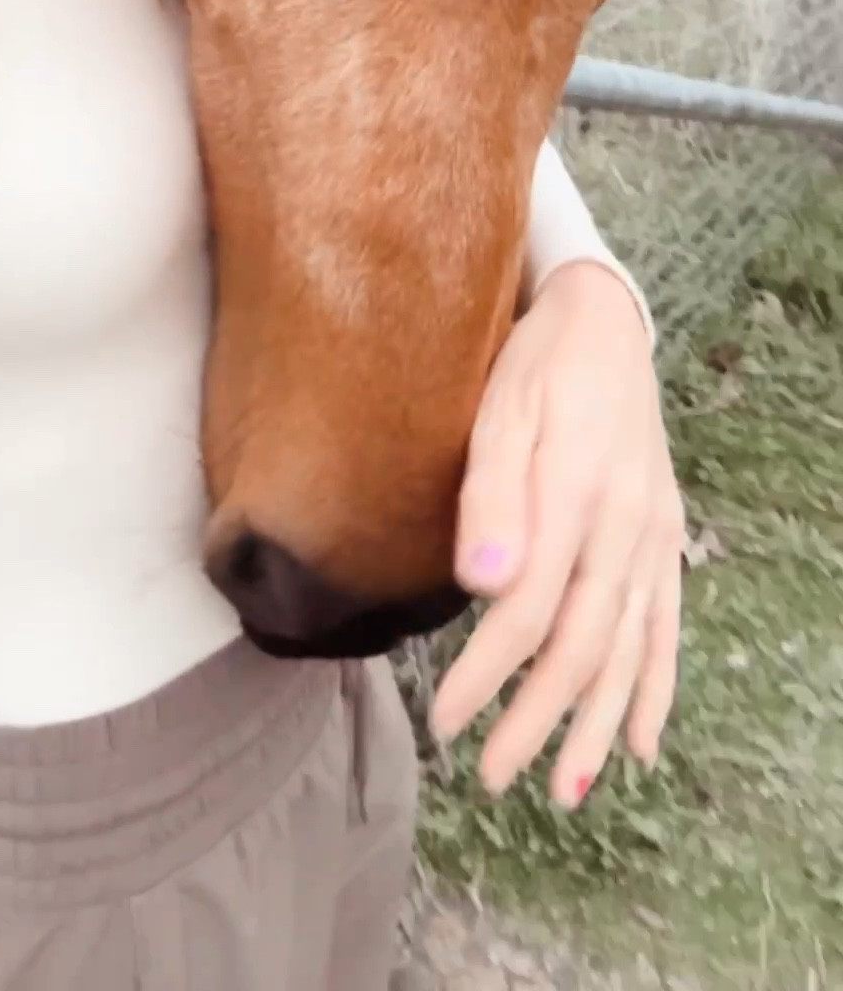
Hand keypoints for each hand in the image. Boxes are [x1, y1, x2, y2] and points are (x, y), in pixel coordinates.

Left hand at [431, 260, 684, 808]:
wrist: (602, 321)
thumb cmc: (533, 364)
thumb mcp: (499, 410)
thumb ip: (490, 497)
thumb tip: (481, 587)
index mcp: (576, 494)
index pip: (530, 610)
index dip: (488, 673)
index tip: (444, 718)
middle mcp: (626, 525)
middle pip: (583, 645)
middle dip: (538, 719)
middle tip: (492, 776)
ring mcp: (654, 535)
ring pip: (630, 651)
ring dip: (596, 725)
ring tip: (563, 790)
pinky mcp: (666, 537)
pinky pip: (666, 627)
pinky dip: (656, 689)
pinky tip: (639, 745)